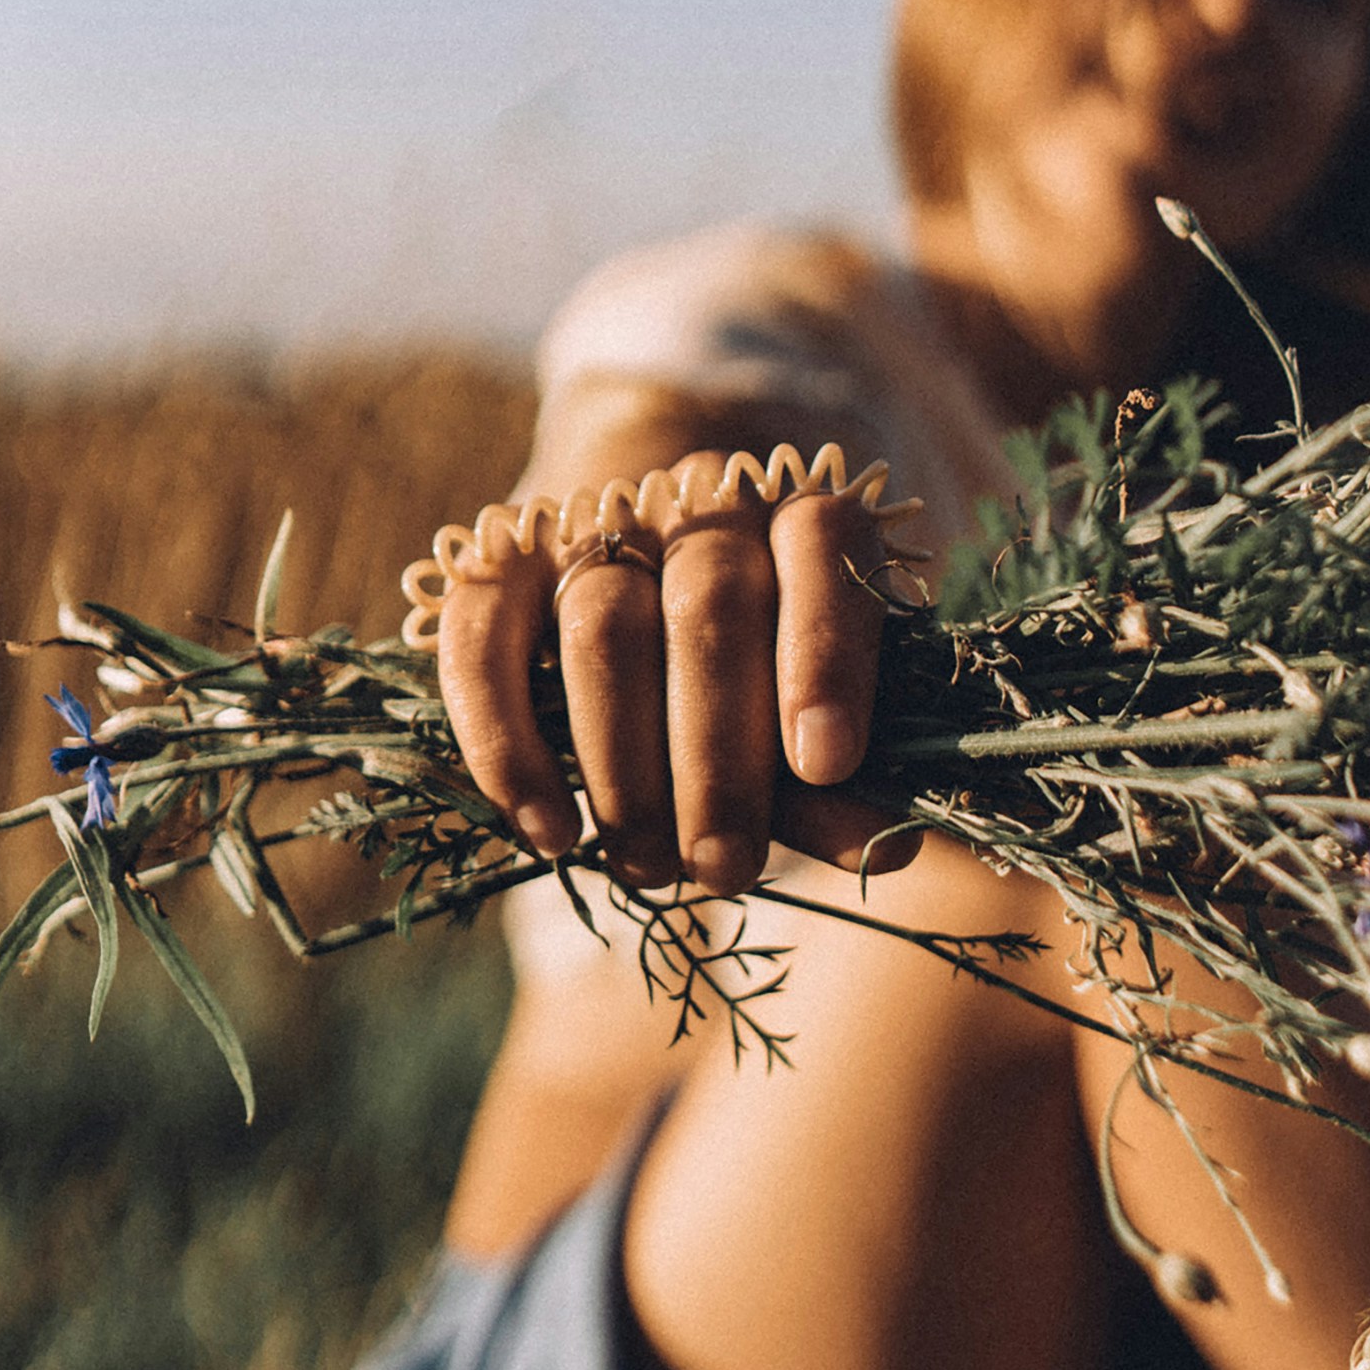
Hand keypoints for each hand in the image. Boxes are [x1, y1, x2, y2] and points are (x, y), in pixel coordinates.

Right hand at [437, 482, 918, 893]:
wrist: (647, 561)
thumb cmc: (757, 662)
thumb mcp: (808, 712)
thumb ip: (837, 777)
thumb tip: (888, 847)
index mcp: (800, 514)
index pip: (823, 546)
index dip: (825, 653)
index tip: (827, 764)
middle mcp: (700, 502)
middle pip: (709, 603)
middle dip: (718, 753)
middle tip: (726, 867)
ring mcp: (593, 523)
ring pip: (603, 624)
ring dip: (625, 767)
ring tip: (651, 866)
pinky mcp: (498, 562)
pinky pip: (481, 638)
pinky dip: (509, 743)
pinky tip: (551, 832)